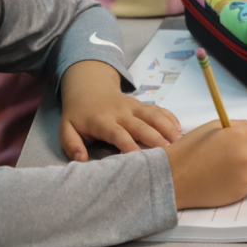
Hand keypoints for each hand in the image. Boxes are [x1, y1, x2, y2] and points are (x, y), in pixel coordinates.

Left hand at [59, 60, 181, 161]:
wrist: (88, 87)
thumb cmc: (78, 114)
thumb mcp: (66, 129)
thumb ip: (71, 145)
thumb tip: (80, 160)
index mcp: (103, 121)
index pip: (118, 134)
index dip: (129, 145)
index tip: (140, 159)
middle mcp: (121, 113)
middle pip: (141, 126)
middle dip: (156, 139)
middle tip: (169, 153)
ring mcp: (133, 107)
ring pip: (153, 115)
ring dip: (167, 127)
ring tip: (180, 142)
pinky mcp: (141, 104)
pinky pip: (158, 109)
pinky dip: (169, 117)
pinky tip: (179, 129)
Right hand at [164, 120, 246, 208]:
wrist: (173, 177)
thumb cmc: (190, 149)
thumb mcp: (212, 128)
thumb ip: (237, 126)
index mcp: (240, 136)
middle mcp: (246, 156)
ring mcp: (243, 177)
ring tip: (233, 169)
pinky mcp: (239, 193)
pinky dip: (243, 183)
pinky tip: (226, 179)